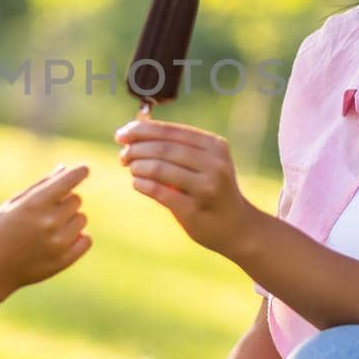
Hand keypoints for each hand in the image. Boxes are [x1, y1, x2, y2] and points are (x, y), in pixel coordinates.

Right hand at [0, 164, 91, 293]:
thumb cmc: (0, 231)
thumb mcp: (13, 205)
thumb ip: (40, 186)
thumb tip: (64, 169)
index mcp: (34, 205)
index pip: (66, 182)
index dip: (78, 173)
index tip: (84, 169)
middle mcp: (48, 223)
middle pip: (77, 200)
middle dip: (66, 201)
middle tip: (49, 211)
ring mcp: (58, 243)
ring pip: (82, 219)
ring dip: (71, 220)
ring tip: (51, 228)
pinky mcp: (64, 260)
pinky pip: (86, 239)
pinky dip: (78, 238)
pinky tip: (61, 240)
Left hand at [116, 119, 258, 254]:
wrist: (237, 227)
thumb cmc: (211, 189)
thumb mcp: (203, 163)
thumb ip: (175, 147)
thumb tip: (133, 131)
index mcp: (215, 146)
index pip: (171, 131)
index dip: (142, 131)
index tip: (121, 135)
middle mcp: (214, 164)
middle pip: (164, 149)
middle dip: (137, 149)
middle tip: (123, 156)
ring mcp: (206, 187)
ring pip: (160, 168)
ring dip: (138, 166)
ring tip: (131, 168)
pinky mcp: (195, 209)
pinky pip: (160, 192)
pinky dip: (143, 185)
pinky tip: (136, 183)